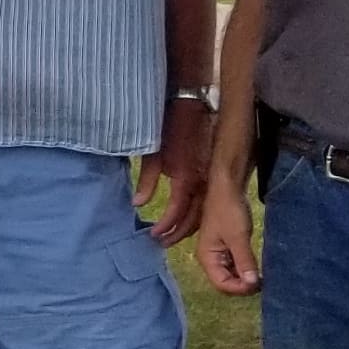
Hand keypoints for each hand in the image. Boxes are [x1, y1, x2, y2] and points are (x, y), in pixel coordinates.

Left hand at [136, 98, 214, 249]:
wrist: (189, 106)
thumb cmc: (168, 129)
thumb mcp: (152, 155)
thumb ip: (146, 182)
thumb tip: (138, 204)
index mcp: (185, 179)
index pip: (177, 212)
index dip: (166, 226)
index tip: (154, 235)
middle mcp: (201, 182)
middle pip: (194, 217)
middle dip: (178, 232)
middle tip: (162, 243)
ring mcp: (209, 177)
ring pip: (203, 211)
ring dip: (188, 226)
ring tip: (171, 235)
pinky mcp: (211, 172)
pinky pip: (206, 199)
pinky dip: (197, 212)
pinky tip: (185, 218)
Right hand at [197, 177, 262, 296]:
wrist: (228, 188)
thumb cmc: (229, 211)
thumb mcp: (238, 237)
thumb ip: (244, 262)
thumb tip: (252, 284)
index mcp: (207, 257)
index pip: (221, 284)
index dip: (239, 288)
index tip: (258, 283)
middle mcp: (210, 258)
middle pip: (226, 282)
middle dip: (243, 285)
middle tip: (263, 281)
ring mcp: (218, 253)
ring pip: (231, 275)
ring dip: (245, 277)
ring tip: (262, 275)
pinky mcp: (227, 247)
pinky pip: (235, 265)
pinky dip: (246, 268)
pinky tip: (257, 266)